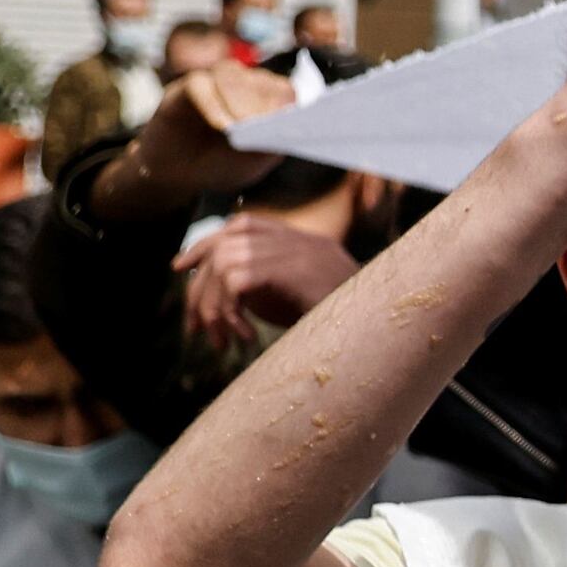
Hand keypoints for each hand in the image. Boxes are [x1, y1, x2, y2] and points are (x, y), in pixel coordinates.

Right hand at [112, 61, 298, 208]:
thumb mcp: (251, 164)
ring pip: (231, 74)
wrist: (181, 172)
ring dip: (237, 99)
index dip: (285, 106)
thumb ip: (268, 146)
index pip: (285, 92)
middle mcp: (246, 86)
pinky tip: (220, 125)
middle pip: (260, 81)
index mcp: (270, 103)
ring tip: (237, 129)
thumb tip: (280, 130)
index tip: (285, 124)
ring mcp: (216, 83)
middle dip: (260, 104)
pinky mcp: (187, 87)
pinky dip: (211, 103)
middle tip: (258, 128)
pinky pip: (199, 84)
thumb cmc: (223, 164)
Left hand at [179, 212, 360, 355]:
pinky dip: (228, 311)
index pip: (243, 226)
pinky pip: (235, 281)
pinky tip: (244, 337)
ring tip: (220, 340)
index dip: (206, 243)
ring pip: (225, 264)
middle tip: (195, 326)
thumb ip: (275, 288)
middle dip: (200, 285)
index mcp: (307, 242)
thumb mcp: (309, 302)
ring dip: (213, 306)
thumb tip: (224, 291)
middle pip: (226, 244)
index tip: (182, 267)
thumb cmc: (352, 331)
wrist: (385, 338)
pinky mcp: (293, 270)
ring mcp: (300, 252)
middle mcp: (302, 240)